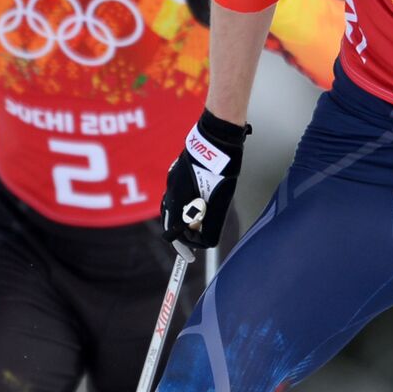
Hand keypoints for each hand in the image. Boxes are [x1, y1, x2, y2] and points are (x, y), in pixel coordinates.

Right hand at [162, 110, 249, 248]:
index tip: (191, 256)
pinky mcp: (179, 171)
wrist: (217, 135)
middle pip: (171, 220)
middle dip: (182, 234)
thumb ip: (212, 219)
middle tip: (192, 244)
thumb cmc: (222, 166)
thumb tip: (206, 239)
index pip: (175, 232)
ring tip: (197, 225)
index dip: (185, 247)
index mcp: (179, 198)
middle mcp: (172, 190)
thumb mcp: (221, 198)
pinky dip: (186, 203)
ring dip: (184, 218)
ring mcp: (174, 179)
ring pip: (174, 206)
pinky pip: (178, 193)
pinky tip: (197, 204)